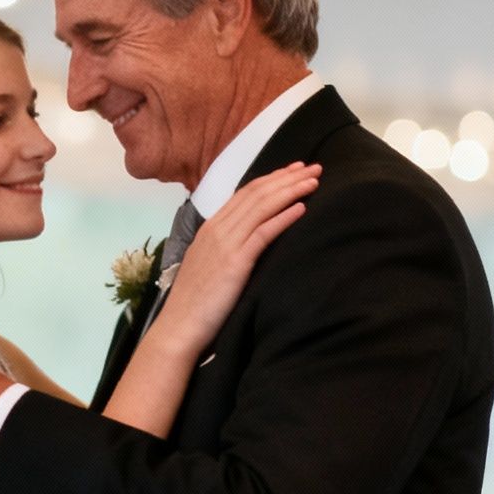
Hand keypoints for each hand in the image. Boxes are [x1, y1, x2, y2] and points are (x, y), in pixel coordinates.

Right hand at [150, 163, 318, 356]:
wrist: (179, 325)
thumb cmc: (195, 302)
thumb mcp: (208, 264)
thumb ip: (224, 247)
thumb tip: (246, 239)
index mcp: (210, 228)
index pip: (246, 193)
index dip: (272, 178)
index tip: (294, 170)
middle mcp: (217, 229)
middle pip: (257, 194)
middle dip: (287, 178)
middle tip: (313, 167)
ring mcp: (225, 244)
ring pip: (262, 207)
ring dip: (291, 190)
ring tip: (313, 182)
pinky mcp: (235, 262)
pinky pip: (263, 233)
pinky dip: (284, 217)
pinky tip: (302, 208)